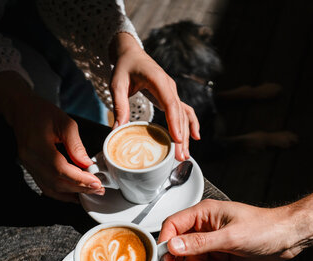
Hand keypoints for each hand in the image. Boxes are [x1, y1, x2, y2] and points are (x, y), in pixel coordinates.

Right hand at [0, 72, 103, 202]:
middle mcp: (30, 159)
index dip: (79, 178)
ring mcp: (28, 165)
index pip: (60, 168)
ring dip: (72, 193)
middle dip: (80, 188)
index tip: (96, 182)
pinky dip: (61, 193)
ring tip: (90, 192)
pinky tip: (74, 194)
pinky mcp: (31, 168)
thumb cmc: (42, 112)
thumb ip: (76, 145)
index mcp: (38, 145)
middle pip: (56, 182)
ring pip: (51, 188)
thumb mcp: (65, 123)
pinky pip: (45, 186)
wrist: (22, 109)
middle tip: (98, 189)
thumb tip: (88, 164)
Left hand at [109, 33, 199, 160]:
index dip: (175, 122)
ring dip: (186, 135)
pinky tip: (195, 137)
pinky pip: (184, 111)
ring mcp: (172, 92)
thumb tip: (117, 130)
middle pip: (179, 114)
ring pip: (184, 115)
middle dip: (181, 136)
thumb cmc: (124, 67)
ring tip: (184, 154)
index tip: (178, 138)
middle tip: (180, 156)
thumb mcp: (117, 84)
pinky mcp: (171, 97)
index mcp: (158, 80)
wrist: (131, 53)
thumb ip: (119, 105)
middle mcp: (170, 86)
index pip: (170, 103)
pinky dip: (191, 124)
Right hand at [158, 199, 303, 260]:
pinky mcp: (221, 253)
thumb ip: (200, 243)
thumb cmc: (266, 227)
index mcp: (204, 213)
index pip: (172, 226)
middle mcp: (205, 226)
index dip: (166, 244)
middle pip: (180, 250)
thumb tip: (173, 245)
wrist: (288, 238)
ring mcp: (212, 241)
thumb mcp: (231, 237)